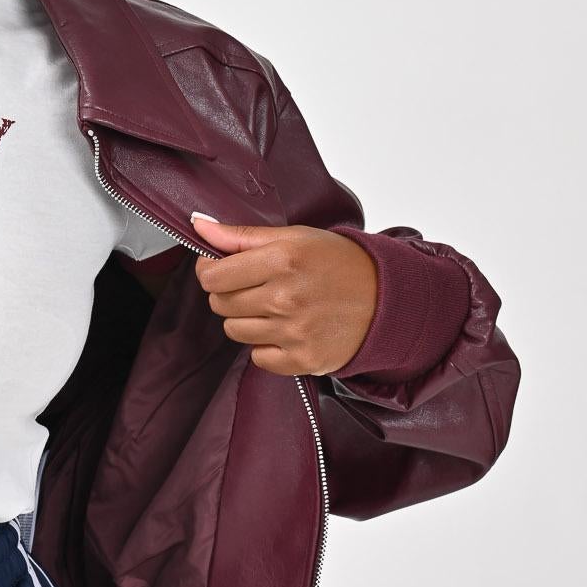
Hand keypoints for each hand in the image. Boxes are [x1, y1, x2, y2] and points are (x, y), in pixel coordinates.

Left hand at [188, 213, 378, 375]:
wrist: (387, 299)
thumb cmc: (340, 263)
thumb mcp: (295, 237)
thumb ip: (242, 236)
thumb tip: (200, 227)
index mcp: (282, 260)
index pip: (212, 276)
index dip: (210, 270)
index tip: (220, 267)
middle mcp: (286, 297)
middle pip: (220, 304)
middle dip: (230, 293)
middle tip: (256, 285)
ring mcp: (294, 332)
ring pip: (234, 331)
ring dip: (247, 319)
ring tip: (275, 306)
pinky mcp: (303, 359)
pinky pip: (258, 358)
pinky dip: (266, 345)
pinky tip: (286, 329)